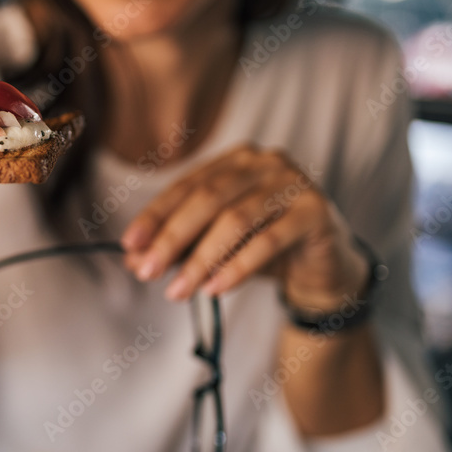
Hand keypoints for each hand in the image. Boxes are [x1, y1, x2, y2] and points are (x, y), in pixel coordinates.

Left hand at [121, 145, 368, 310]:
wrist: (323, 270)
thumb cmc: (264, 251)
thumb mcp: (215, 247)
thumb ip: (179, 247)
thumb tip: (134, 259)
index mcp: (235, 160)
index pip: (186, 186)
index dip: (155, 216)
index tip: (129, 245)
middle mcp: (265, 162)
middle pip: (207, 198)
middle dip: (171, 237)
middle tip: (146, 271)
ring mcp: (293, 181)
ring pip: (235, 219)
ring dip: (201, 259)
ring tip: (176, 290)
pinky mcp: (316, 210)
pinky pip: (268, 240)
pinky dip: (237, 266)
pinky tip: (215, 289)